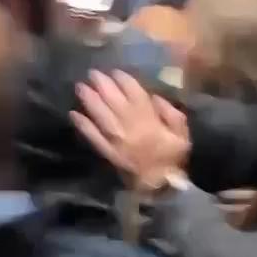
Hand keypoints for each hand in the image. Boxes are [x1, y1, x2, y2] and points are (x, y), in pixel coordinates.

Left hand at [72, 71, 191, 190]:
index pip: (136, 95)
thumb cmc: (175, 157)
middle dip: (103, 85)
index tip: (115, 71)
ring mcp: (118, 141)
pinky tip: (74, 114)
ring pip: (102, 116)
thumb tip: (155, 97)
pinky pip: (94, 138)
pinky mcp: (109, 153)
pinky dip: (84, 126)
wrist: (163, 185)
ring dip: (90, 101)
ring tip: (80, 87)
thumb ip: (170, 113)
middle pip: (115, 102)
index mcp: (151, 121)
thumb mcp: (182, 133)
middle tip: (92, 73)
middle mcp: (132, 127)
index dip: (124, 81)